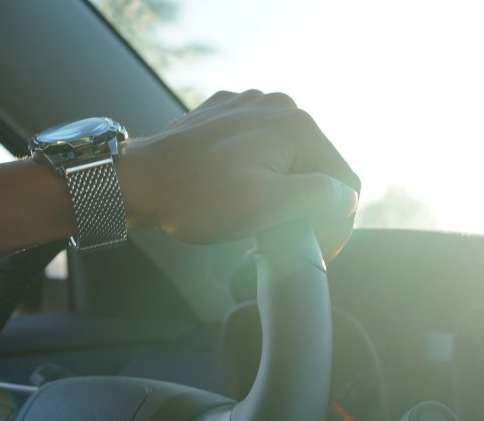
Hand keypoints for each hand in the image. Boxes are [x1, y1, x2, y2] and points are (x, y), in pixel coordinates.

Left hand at [118, 90, 360, 259]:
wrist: (136, 182)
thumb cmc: (197, 199)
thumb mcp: (269, 206)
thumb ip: (321, 197)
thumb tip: (347, 197)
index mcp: (297, 126)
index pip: (344, 181)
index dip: (339, 224)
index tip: (318, 252)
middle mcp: (278, 106)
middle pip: (317, 167)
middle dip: (309, 206)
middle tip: (285, 240)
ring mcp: (249, 105)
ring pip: (288, 157)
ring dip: (284, 191)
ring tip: (259, 220)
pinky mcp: (224, 114)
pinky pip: (259, 147)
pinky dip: (258, 173)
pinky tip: (237, 194)